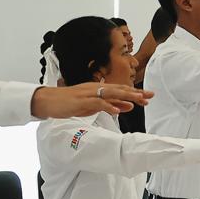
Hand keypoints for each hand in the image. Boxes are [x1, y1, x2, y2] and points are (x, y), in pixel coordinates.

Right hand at [32, 83, 150, 117]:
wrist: (49, 101)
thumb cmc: (70, 103)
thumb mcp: (93, 105)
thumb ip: (110, 105)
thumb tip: (127, 107)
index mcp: (99, 89)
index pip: (121, 89)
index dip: (135, 92)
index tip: (149, 96)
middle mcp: (96, 88)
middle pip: (120, 89)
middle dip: (136, 92)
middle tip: (150, 95)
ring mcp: (89, 94)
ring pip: (111, 93)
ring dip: (126, 96)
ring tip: (139, 99)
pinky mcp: (81, 101)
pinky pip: (97, 103)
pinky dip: (108, 106)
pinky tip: (117, 110)